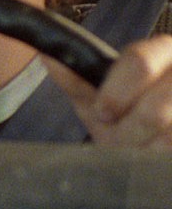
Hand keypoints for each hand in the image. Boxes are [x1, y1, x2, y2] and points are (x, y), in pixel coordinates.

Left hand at [43, 34, 171, 147]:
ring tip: (141, 148)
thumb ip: (76, 78)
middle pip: (155, 109)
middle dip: (130, 133)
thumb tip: (49, 56)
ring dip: (148, 150)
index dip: (115, 94)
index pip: (139, 61)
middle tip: (123, 139)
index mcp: (162, 51)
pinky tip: (155, 155)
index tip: (103, 112)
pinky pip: (170, 151)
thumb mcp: (99, 94)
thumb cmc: (126, 113)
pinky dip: (160, 158)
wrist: (154, 139)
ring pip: (169, 134)